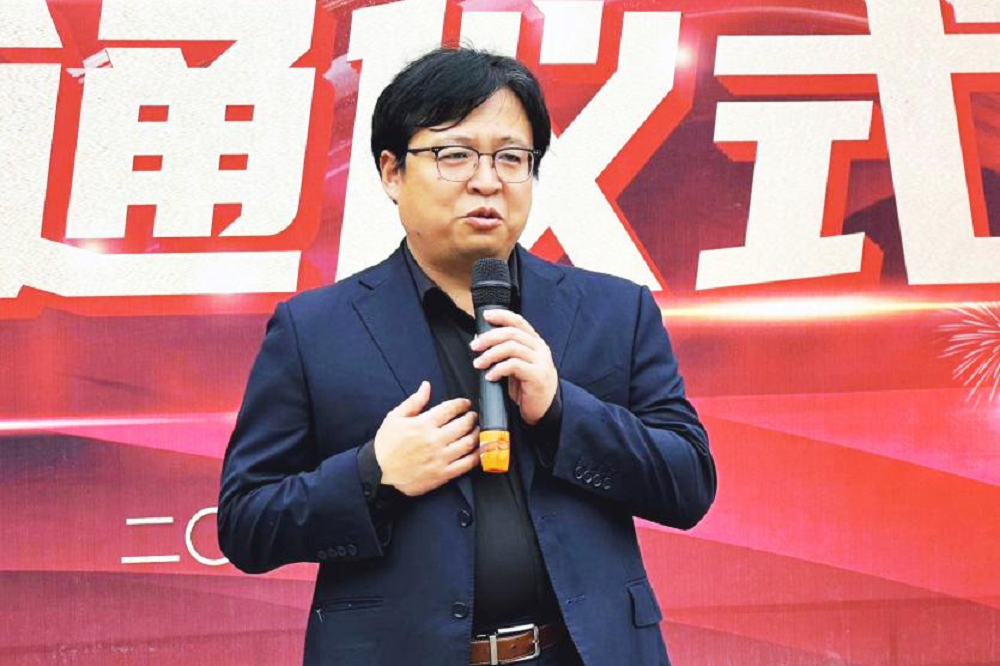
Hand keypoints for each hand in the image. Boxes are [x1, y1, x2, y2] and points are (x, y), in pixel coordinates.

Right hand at [373, 381, 479, 496]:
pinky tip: (477, 450)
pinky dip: (476, 455)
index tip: (465, 404)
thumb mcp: (395, 417)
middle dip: (471, 417)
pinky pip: (466, 464)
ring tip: (475, 430)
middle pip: (463, 424)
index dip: (462, 404)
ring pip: (468, 443)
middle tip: (472, 416)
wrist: (378, 472)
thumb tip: (426, 386)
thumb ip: (414, 401)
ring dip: (476, 434)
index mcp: (423, 424)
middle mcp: (434, 440)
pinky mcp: (443, 474)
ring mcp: (440, 458)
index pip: (450, 408)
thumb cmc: (386, 445)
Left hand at [470, 309, 557, 424]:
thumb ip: (504, 352)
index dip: (502, 316)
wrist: (545, 409)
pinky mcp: (537, 375)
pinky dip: (498, 369)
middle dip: (489, 338)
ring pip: (511, 347)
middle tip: (474, 346)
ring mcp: (540, 361)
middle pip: (511, 333)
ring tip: (478, 364)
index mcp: (534, 342)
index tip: (486, 316)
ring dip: (490, 354)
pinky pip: (514, 365)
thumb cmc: (528, 386)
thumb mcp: (516, 365)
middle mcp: (539, 348)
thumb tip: (481, 339)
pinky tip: (490, 376)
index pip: (518, 321)